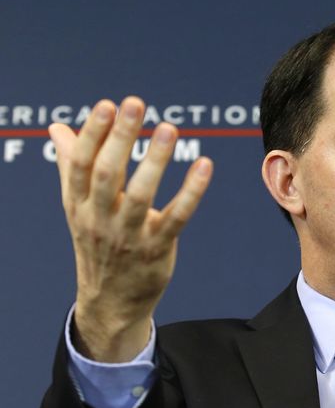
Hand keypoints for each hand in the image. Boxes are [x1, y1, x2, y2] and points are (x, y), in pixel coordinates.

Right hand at [51, 97, 212, 361]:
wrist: (111, 303)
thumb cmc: (99, 244)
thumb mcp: (79, 209)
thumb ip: (72, 168)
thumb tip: (58, 128)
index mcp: (78, 205)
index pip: (80, 165)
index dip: (92, 135)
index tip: (107, 105)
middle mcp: (100, 219)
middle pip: (107, 174)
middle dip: (120, 138)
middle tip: (135, 103)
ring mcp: (129, 236)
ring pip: (140, 195)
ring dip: (156, 161)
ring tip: (170, 128)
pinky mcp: (157, 249)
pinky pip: (176, 218)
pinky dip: (191, 192)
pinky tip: (205, 165)